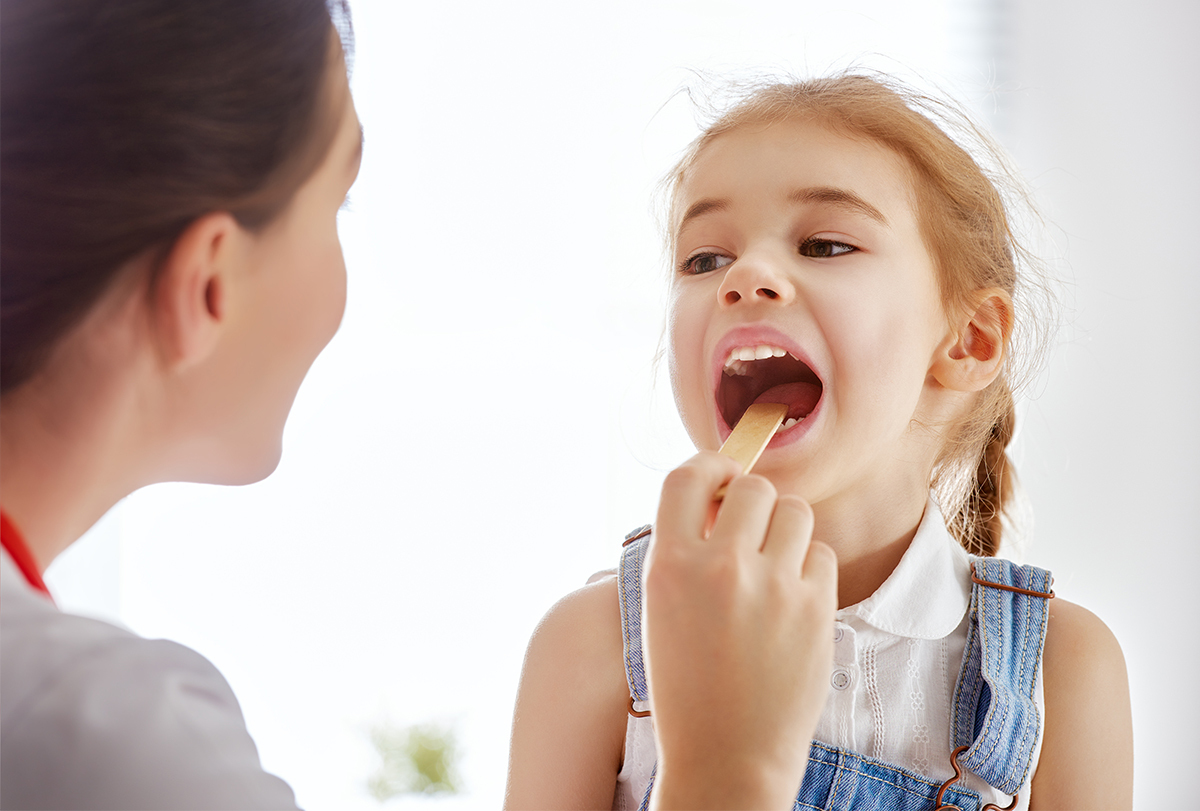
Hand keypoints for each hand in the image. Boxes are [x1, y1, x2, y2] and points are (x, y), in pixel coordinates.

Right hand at [643, 452, 837, 810]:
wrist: (727, 757)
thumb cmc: (688, 685)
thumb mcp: (661, 610)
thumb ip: (684, 550)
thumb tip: (720, 495)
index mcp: (669, 566)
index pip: (688, 475)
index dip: (709, 465)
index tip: (720, 475)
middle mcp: (720, 567)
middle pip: (752, 486)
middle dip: (752, 502)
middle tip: (749, 532)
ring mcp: (773, 587)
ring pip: (794, 511)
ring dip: (784, 529)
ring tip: (773, 566)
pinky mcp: (816, 608)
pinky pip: (821, 553)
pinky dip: (809, 568)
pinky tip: (792, 600)